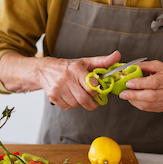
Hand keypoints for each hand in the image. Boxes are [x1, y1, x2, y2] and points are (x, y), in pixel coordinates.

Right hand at [0, 51, 121, 110]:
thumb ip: (103, 61)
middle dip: (91, 102)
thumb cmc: (68, 66)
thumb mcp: (85, 62)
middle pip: (84, 99)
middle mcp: (66, 78)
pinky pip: (67, 107)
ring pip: (76, 104)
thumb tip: (118, 56)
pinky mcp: (53, 96)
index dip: (97, 90)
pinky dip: (70, 104)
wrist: (44, 69)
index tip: (97, 90)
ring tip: (77, 94)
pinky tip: (68, 96)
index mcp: (77, 69)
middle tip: (92, 101)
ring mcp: (59, 88)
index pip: (92, 86)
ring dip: (79, 102)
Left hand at [119, 61, 162, 116]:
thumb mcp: (159, 66)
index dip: (140, 83)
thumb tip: (129, 67)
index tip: (129, 82)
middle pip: (151, 96)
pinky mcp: (162, 108)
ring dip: (134, 101)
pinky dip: (137, 104)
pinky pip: (148, 108)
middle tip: (123, 93)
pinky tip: (132, 99)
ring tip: (125, 95)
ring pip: (148, 104)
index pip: (155, 82)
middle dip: (134, 95)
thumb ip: (144, 66)